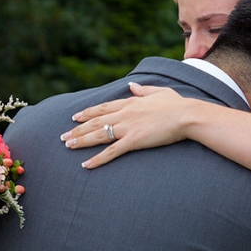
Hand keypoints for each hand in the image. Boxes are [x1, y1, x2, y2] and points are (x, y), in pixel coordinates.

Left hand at [60, 83, 192, 168]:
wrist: (186, 115)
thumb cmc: (177, 104)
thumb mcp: (159, 92)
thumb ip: (143, 90)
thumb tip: (131, 85)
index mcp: (130, 102)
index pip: (103, 108)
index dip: (87, 113)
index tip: (75, 117)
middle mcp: (124, 114)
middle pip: (95, 122)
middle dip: (78, 129)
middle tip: (63, 136)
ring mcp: (128, 127)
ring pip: (98, 135)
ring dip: (81, 141)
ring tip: (68, 145)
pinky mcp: (134, 140)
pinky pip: (111, 152)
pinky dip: (97, 159)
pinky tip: (86, 165)